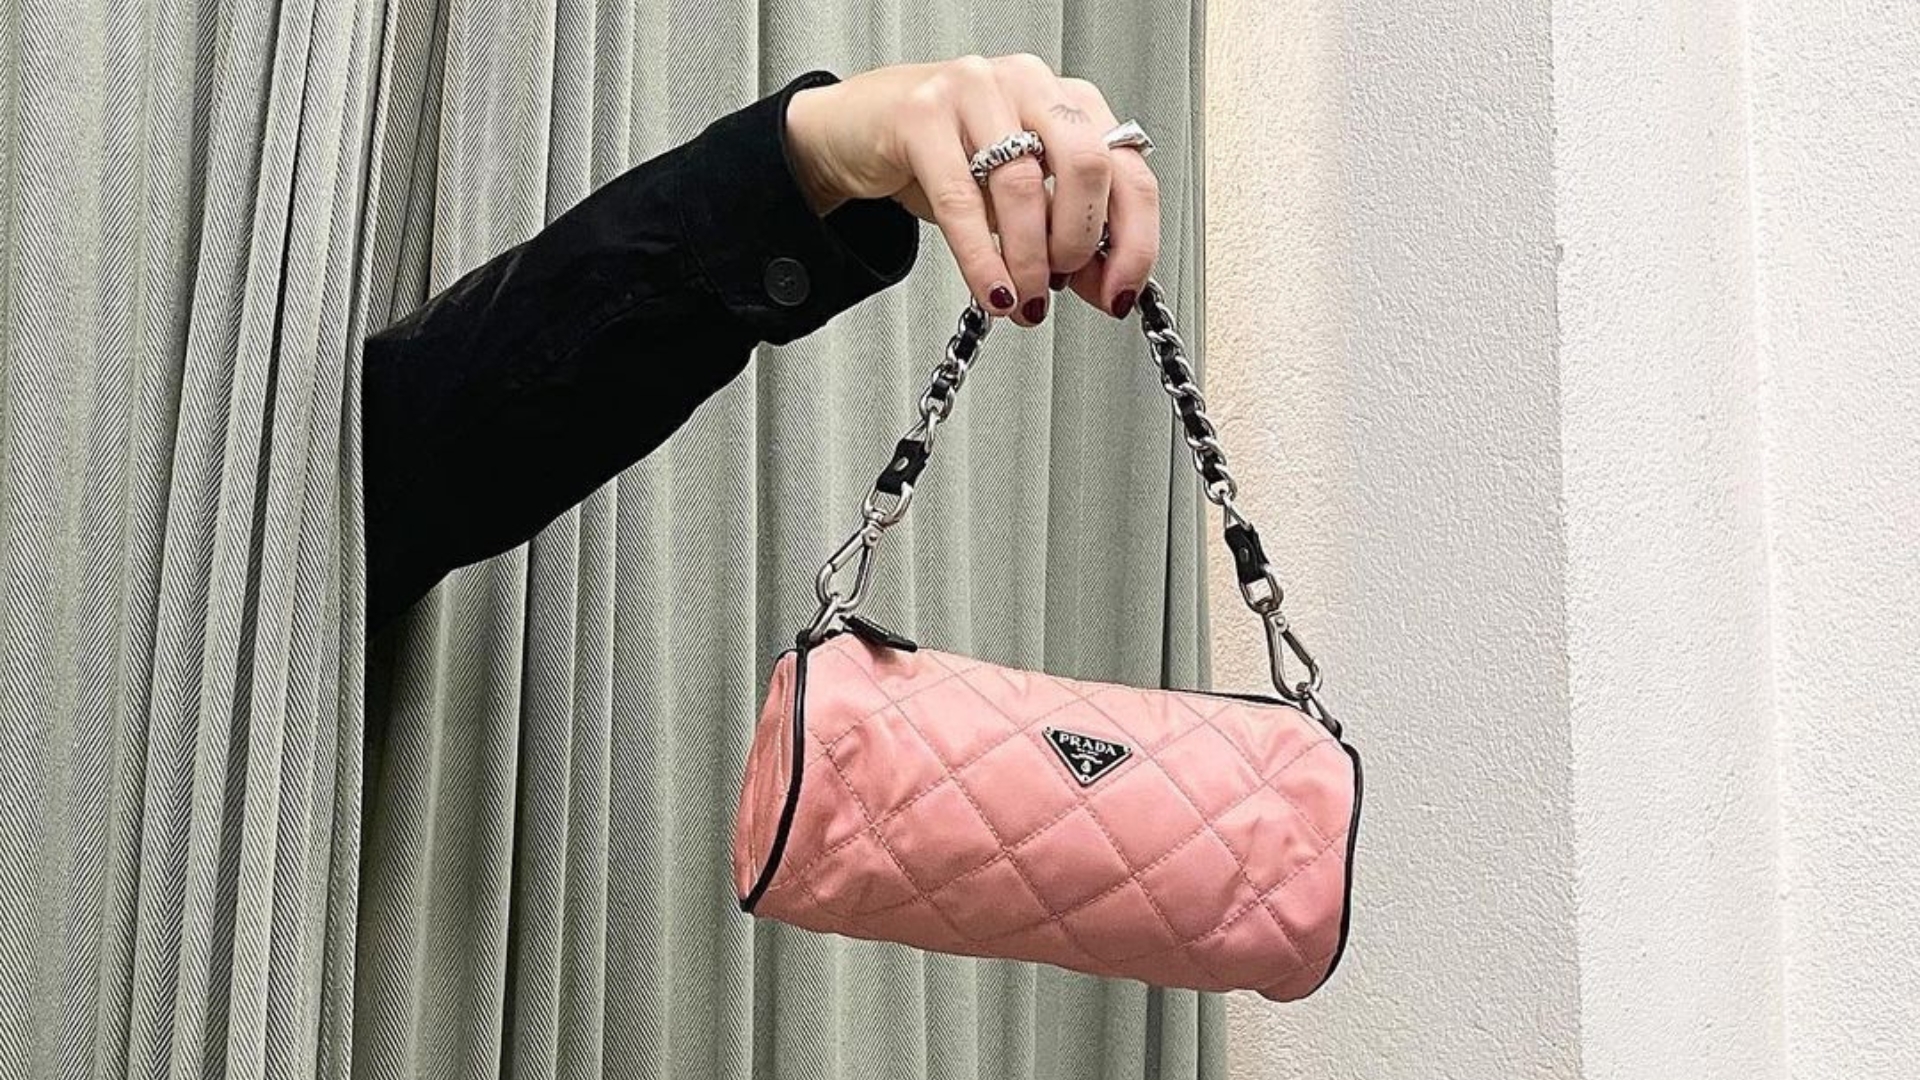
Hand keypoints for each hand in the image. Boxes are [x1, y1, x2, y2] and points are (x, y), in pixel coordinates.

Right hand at [784, 55, 1159, 325]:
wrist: (857, 130)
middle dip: (1079, 242)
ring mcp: (975, 90)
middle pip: (1087, 166)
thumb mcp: (1016, 199)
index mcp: (1067, 100)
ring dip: (1028, 259)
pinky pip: (961, 200)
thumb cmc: (942, 157)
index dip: (1134, 241)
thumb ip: (1065, 235)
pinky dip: (982, 259)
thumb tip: (1106, 288)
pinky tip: (992, 290)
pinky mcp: (921, 114)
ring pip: (1024, 184)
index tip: (1119, 292)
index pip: (1129, 169)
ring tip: (1022, 296)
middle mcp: (1029, 84)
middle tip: (1059, 282)